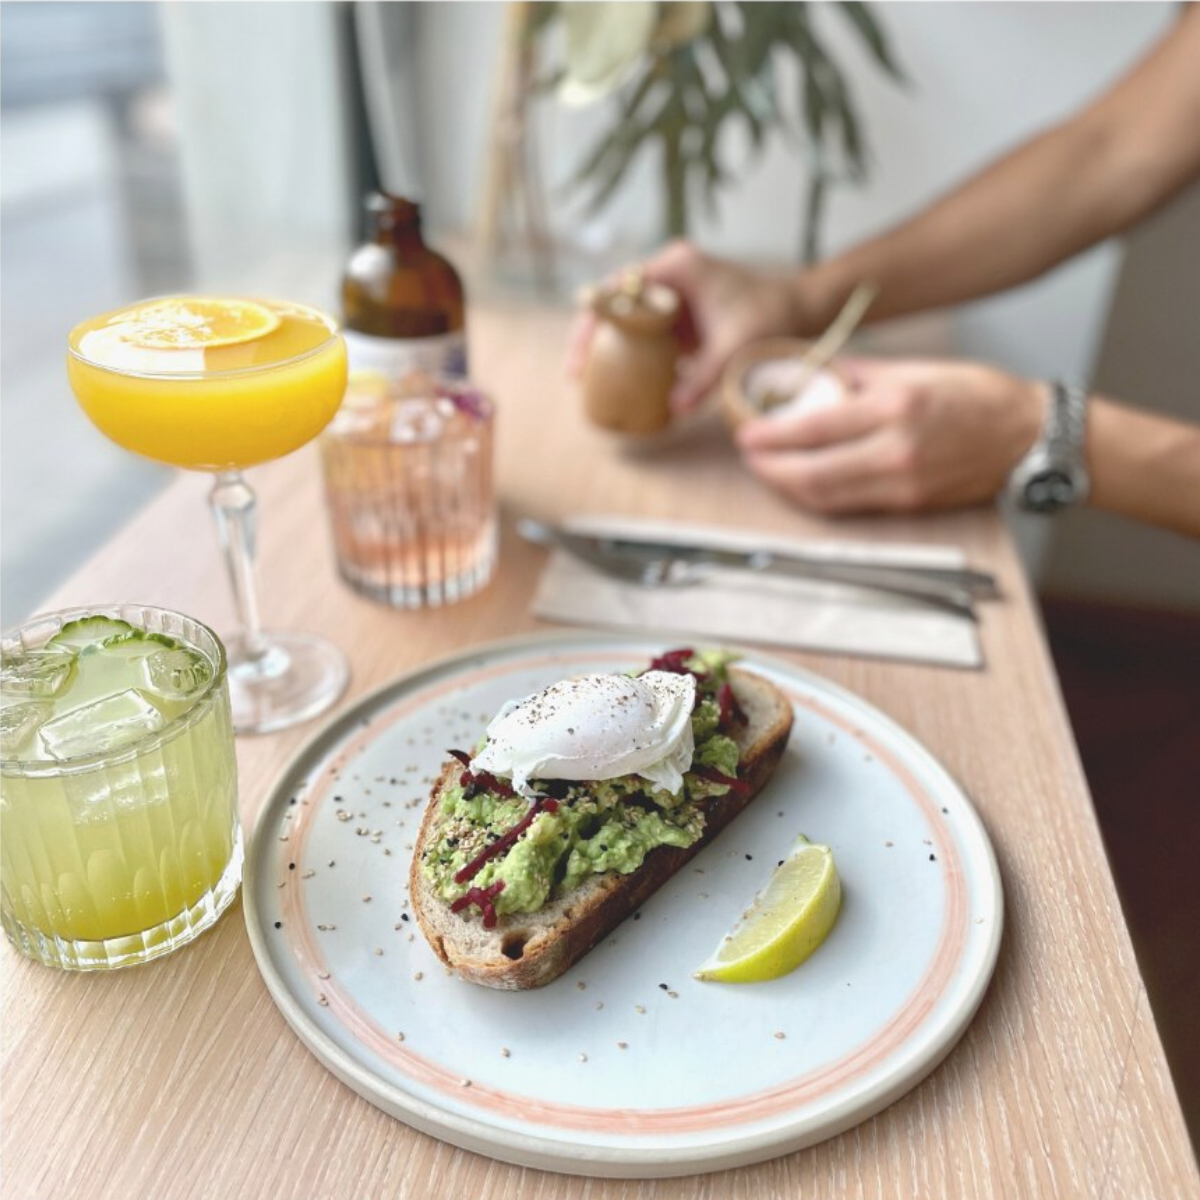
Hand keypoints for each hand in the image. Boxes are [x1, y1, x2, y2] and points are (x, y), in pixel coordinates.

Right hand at [567, 240, 805, 412]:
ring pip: (626, 322)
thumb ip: (705, 376)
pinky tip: (622, 386)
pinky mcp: (679, 317)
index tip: (581, 356)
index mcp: (675, 268)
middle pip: (613, 305)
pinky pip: (645, 336)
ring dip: (609, 349)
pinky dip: (633, 357)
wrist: (798, 309)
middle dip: (592, 338)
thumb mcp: (736, 346)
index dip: (593, 321)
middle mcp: (667, 276)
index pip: (617, 289)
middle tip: (576, 376)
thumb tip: (675, 408)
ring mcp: (672, 296)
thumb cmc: (771, 316)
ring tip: (589, 384)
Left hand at [735, 358, 1044, 513]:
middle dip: (769, 469)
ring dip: (788, 487)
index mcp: (895, 407)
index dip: (772, 436)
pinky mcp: (908, 505)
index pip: (815, 428)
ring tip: (767, 470)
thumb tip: (810, 373)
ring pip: (826, 498)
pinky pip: (849, 506)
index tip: (748, 434)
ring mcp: (902, 484)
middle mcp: (896, 450)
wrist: (1029, 435)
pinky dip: (818, 497)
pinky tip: (802, 483)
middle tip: (749, 456)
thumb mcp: (914, 369)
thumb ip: (856, 375)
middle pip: (812, 474)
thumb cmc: (976, 395)